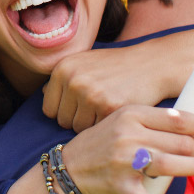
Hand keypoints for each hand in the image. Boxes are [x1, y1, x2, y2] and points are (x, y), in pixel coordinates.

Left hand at [43, 36, 193, 131]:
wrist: (151, 64)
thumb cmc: (116, 66)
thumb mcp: (85, 62)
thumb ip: (63, 78)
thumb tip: (42, 93)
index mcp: (62, 68)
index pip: (48, 108)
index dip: (64, 111)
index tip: (80, 107)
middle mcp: (72, 80)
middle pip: (61, 121)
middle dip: (77, 119)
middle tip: (96, 108)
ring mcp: (90, 94)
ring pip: (78, 128)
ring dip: (91, 124)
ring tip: (105, 108)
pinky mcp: (108, 107)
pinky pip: (96, 130)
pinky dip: (105, 126)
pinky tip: (115, 111)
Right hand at [60, 105, 193, 193]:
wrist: (68, 168)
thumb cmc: (102, 143)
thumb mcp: (123, 122)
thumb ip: (154, 123)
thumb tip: (193, 127)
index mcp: (131, 114)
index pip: (178, 119)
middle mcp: (128, 134)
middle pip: (178, 142)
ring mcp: (124, 160)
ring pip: (170, 164)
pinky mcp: (120, 185)